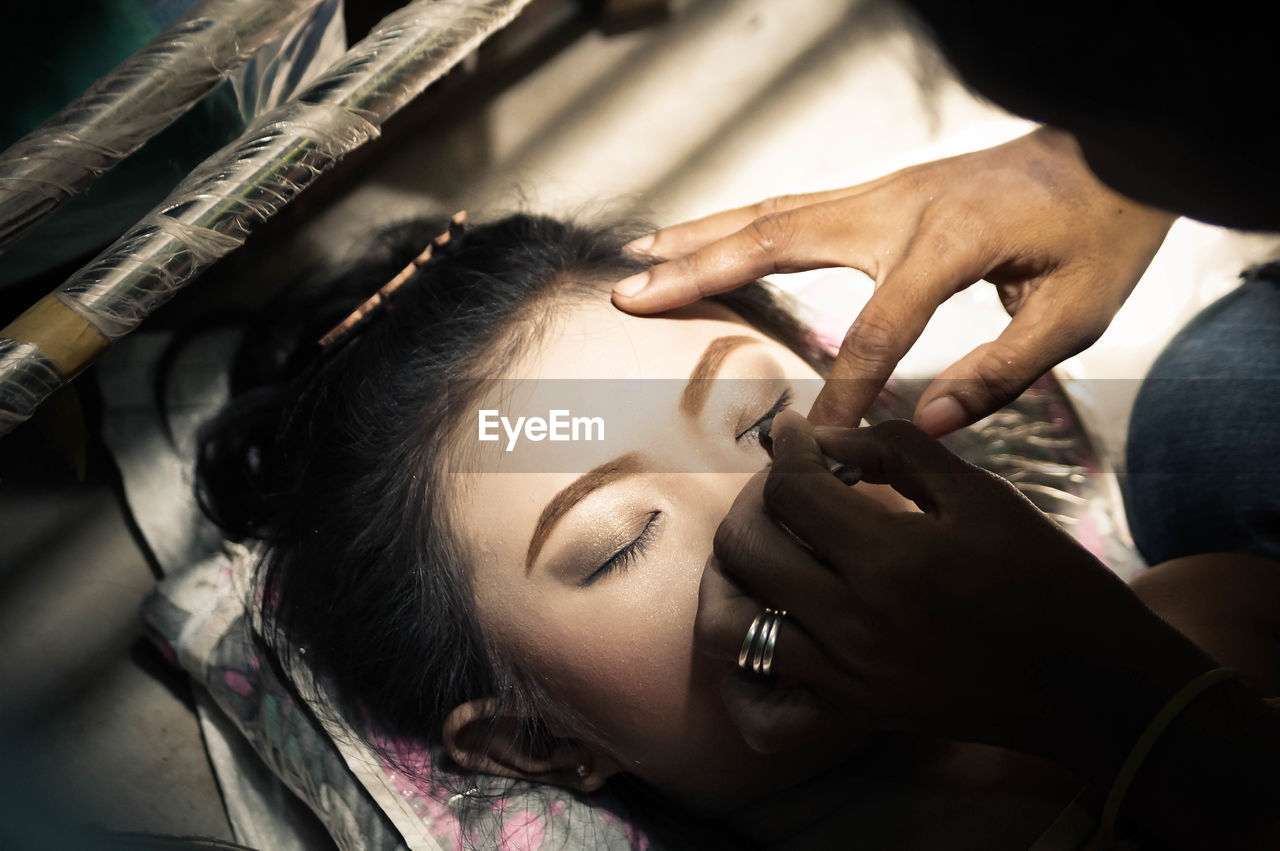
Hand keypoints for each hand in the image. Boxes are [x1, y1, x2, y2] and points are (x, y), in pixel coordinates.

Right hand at [614, 129, 1175, 432]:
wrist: (1113, 150)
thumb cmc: (1099, 234)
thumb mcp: (1072, 315)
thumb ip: (997, 375)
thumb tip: (919, 428)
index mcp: (945, 244)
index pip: (872, 333)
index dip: (840, 394)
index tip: (812, 444)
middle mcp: (896, 207)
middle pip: (775, 239)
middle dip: (696, 271)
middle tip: (631, 296)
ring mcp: (882, 190)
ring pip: (771, 212)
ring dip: (701, 235)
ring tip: (639, 256)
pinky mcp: (882, 190)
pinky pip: (793, 204)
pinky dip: (738, 221)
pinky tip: (706, 236)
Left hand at [695, 411, 1212, 783]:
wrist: (1090, 684)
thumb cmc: (1046, 579)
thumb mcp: (983, 495)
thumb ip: (899, 450)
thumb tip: (827, 436)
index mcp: (888, 559)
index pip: (791, 491)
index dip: (786, 449)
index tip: (793, 433)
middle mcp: (851, 622)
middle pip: (745, 548)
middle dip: (753, 501)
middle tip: (785, 486)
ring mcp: (844, 678)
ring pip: (728, 625)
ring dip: (730, 577)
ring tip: (763, 550)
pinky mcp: (851, 716)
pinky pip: (761, 706)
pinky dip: (744, 670)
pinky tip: (765, 630)